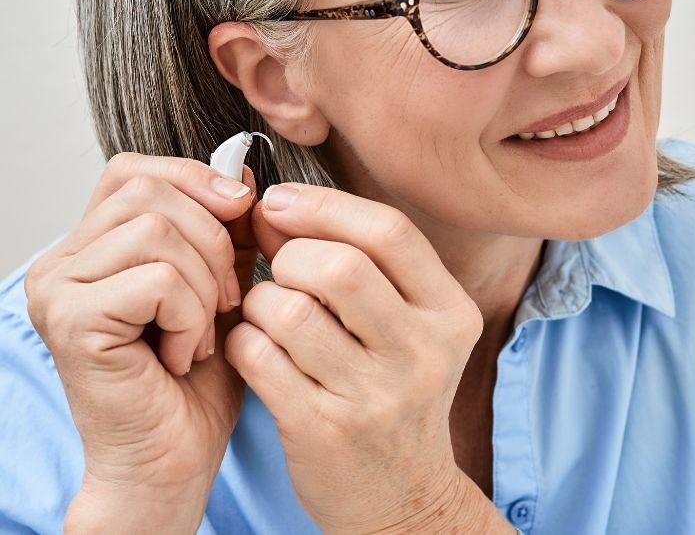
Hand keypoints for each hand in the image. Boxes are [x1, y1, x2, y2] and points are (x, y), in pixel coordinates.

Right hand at [24, 153, 258, 528]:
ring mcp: (58, 289)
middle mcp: (61, 260)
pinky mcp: (72, 321)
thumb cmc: (197, 380)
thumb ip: (228, 230)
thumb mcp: (223, 285)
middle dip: (214, 241)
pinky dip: (192, 316)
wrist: (173, 460)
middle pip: (152, 193)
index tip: (241, 211)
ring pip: (158, 231)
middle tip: (225, 300)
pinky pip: (158, 280)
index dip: (195, 179)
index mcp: (91, 245)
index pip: (135, 171)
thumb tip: (244, 174)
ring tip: (202, 333)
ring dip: (206, 284)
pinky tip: (183, 355)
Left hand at [223, 183, 495, 533]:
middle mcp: (423, 352)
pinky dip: (242, 340)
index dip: (324, 205)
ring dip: (260, 301)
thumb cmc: (395, 390)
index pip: (389, 231)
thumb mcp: (407, 326)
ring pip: (290, 311)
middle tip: (280, 269)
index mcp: (450, 312)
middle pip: (338, 267)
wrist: (402, 494)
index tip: (279, 202)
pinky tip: (254, 346)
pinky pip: (258, 357)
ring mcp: (375, 397)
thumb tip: (275, 206)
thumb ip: (358, 263)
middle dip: (290, 255)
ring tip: (266, 313)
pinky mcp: (324, 431)